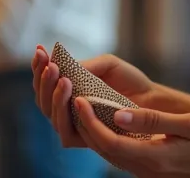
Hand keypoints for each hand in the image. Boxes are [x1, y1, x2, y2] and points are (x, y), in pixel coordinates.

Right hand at [31, 45, 158, 148]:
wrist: (151, 98)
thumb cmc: (128, 80)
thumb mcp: (106, 64)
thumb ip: (84, 66)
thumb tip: (61, 67)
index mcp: (68, 90)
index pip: (44, 81)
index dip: (38, 66)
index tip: (39, 50)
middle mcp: (67, 108)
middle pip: (42, 98)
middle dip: (43, 80)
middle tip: (51, 65)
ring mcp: (74, 124)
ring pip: (50, 114)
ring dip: (53, 95)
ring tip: (63, 78)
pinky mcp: (85, 139)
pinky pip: (66, 131)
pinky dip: (65, 113)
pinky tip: (74, 96)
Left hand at [75, 101, 189, 177]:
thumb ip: (155, 121)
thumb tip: (119, 115)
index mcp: (157, 159)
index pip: (110, 142)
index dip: (90, 121)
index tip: (79, 98)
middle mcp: (151, 170)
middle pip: (104, 150)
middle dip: (84, 125)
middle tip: (71, 97)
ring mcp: (154, 172)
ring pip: (112, 154)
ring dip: (94, 131)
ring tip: (82, 105)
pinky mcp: (159, 168)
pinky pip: (125, 154)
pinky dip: (110, 137)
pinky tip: (108, 119)